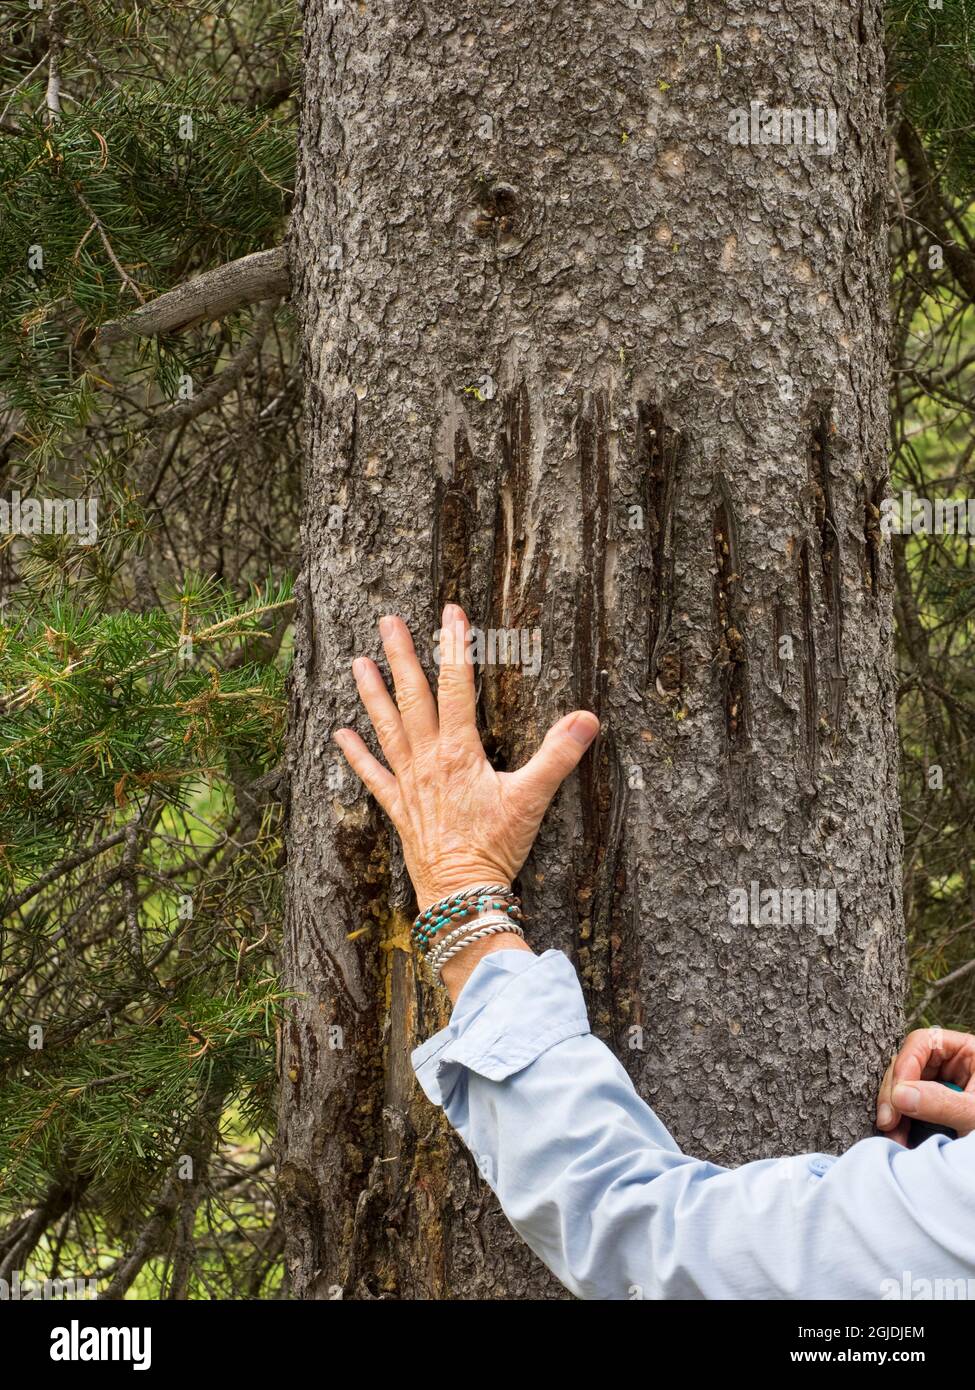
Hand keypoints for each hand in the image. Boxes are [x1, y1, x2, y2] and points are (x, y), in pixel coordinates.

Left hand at [333, 605, 598, 912]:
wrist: (462, 892)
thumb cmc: (497, 847)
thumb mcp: (533, 798)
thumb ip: (558, 755)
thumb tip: (588, 719)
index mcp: (459, 751)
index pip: (456, 687)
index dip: (454, 647)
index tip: (451, 613)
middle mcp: (428, 760)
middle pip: (413, 698)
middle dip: (402, 656)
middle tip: (388, 621)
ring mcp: (409, 783)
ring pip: (387, 728)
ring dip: (372, 694)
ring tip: (358, 662)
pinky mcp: (399, 808)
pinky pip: (373, 775)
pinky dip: (355, 755)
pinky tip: (339, 734)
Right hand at [876, 1027, 974, 1144]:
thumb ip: (942, 1103)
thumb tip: (900, 1095)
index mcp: (969, 1052)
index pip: (923, 1043)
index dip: (905, 1066)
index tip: (898, 1097)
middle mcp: (954, 1064)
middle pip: (909, 1064)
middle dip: (895, 1093)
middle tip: (888, 1122)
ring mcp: (944, 1085)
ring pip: (905, 1086)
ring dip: (894, 1110)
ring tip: (893, 1135)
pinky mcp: (938, 1107)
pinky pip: (911, 1106)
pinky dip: (902, 1120)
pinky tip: (900, 1136)